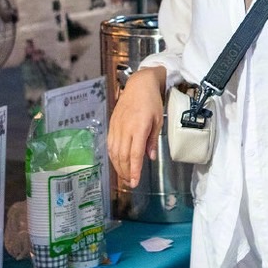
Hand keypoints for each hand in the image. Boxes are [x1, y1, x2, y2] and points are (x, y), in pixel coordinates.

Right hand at [108, 70, 165, 188]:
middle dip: (126, 172)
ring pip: (114, 152)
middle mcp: (125, 129)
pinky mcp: (112, 125)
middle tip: (131, 183)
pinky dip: (112, 156)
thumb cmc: (152, 102)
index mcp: (138, 128)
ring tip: (125, 176)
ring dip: (118, 167)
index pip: (135, 154)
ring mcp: (116, 127)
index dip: (134, 170)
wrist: (139, 85)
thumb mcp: (158, 121)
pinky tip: (117, 163)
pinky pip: (110, 144)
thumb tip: (150, 158)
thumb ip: (152, 140)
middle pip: (123, 156)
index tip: (135, 182)